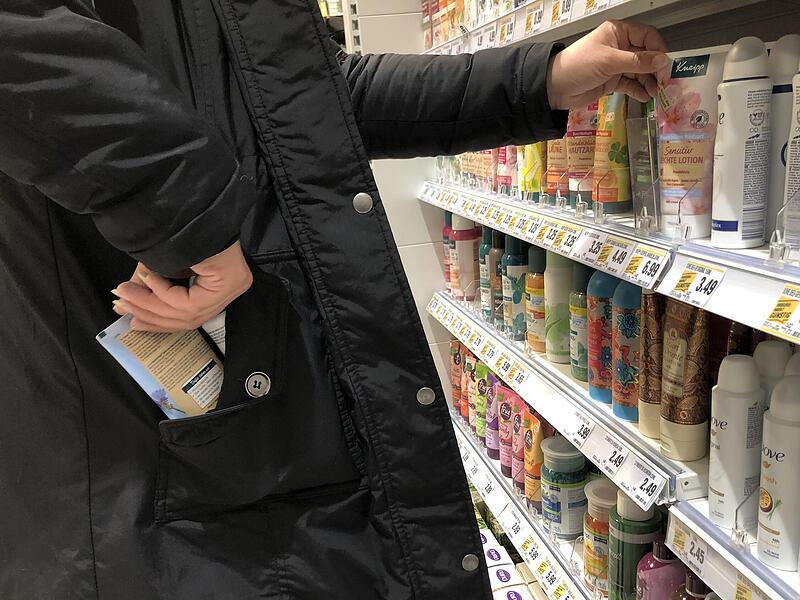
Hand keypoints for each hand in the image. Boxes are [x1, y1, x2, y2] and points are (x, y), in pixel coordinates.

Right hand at [112, 241, 252, 331]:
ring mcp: (233, 287)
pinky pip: (190, 303)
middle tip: (122, 307)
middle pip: (188, 319)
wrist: (189, 204)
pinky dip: (164, 293)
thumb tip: (123, 309)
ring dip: (150, 305)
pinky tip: (148, 278)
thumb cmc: (178, 229)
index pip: (190, 316)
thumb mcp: (159, 266)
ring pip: (187, 314)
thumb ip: (146, 291)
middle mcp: (231, 288)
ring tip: (125, 293)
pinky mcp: (229, 283)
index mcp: (220, 286)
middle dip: (151, 316)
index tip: (131, 321)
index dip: (158, 322)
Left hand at [547, 20, 667, 109]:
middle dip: (655, 69)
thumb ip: (637, 61)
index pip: (647, 36)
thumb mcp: (609, 61)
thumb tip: (662, 61)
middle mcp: (619, 47)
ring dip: (649, 82)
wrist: (554, 88)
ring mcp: (616, 65)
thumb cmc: (578, 66)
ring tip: (656, 93)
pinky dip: (638, 90)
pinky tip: (645, 97)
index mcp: (618, 33)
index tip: (665, 65)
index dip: (658, 49)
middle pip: (646, 55)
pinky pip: (631, 84)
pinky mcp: (612, 81)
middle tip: (665, 82)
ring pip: (640, 72)